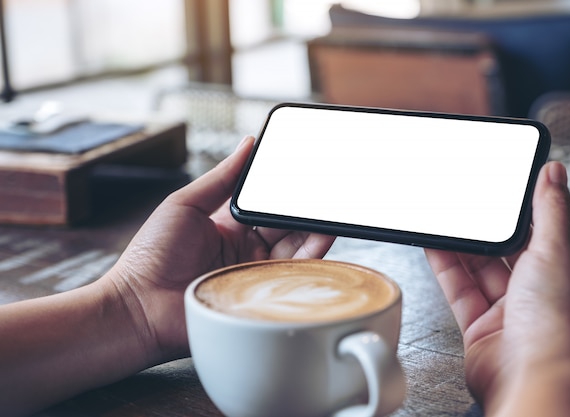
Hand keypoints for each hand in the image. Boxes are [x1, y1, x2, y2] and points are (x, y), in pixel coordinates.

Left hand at [105, 136, 334, 362]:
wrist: (140, 306)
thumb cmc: (152, 254)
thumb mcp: (186, 203)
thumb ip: (221, 177)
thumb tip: (247, 144)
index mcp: (228, 225)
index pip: (264, 204)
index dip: (282, 190)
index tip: (302, 173)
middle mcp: (244, 249)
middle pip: (283, 226)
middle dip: (302, 210)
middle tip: (323, 192)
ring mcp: (252, 272)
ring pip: (293, 249)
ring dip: (312, 231)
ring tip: (329, 213)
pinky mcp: (258, 295)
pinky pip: (290, 275)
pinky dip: (309, 258)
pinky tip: (321, 239)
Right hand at [425, 161, 569, 416]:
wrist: (528, 381)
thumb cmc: (558, 330)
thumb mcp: (557, 253)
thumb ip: (551, 210)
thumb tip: (554, 173)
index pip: (552, 232)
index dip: (530, 209)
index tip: (509, 188)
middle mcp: (544, 295)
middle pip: (512, 251)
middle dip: (489, 228)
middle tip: (470, 201)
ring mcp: (511, 312)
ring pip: (482, 269)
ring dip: (463, 245)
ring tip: (445, 216)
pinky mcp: (481, 326)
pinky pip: (460, 289)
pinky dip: (446, 266)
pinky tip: (434, 244)